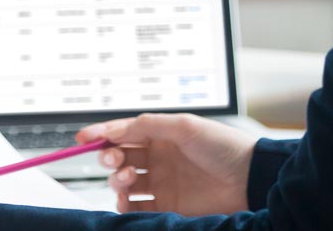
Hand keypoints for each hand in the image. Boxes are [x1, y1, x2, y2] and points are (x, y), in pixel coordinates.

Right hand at [77, 113, 256, 214]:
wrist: (250, 179)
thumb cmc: (223, 147)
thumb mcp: (185, 126)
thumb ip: (148, 125)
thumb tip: (116, 127)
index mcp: (161, 135)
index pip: (124, 132)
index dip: (101, 134)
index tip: (82, 138)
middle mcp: (158, 158)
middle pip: (119, 157)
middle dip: (108, 157)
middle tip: (114, 159)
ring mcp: (162, 183)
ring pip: (123, 183)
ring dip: (117, 180)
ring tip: (129, 179)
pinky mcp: (167, 207)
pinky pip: (136, 208)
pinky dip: (125, 205)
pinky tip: (129, 200)